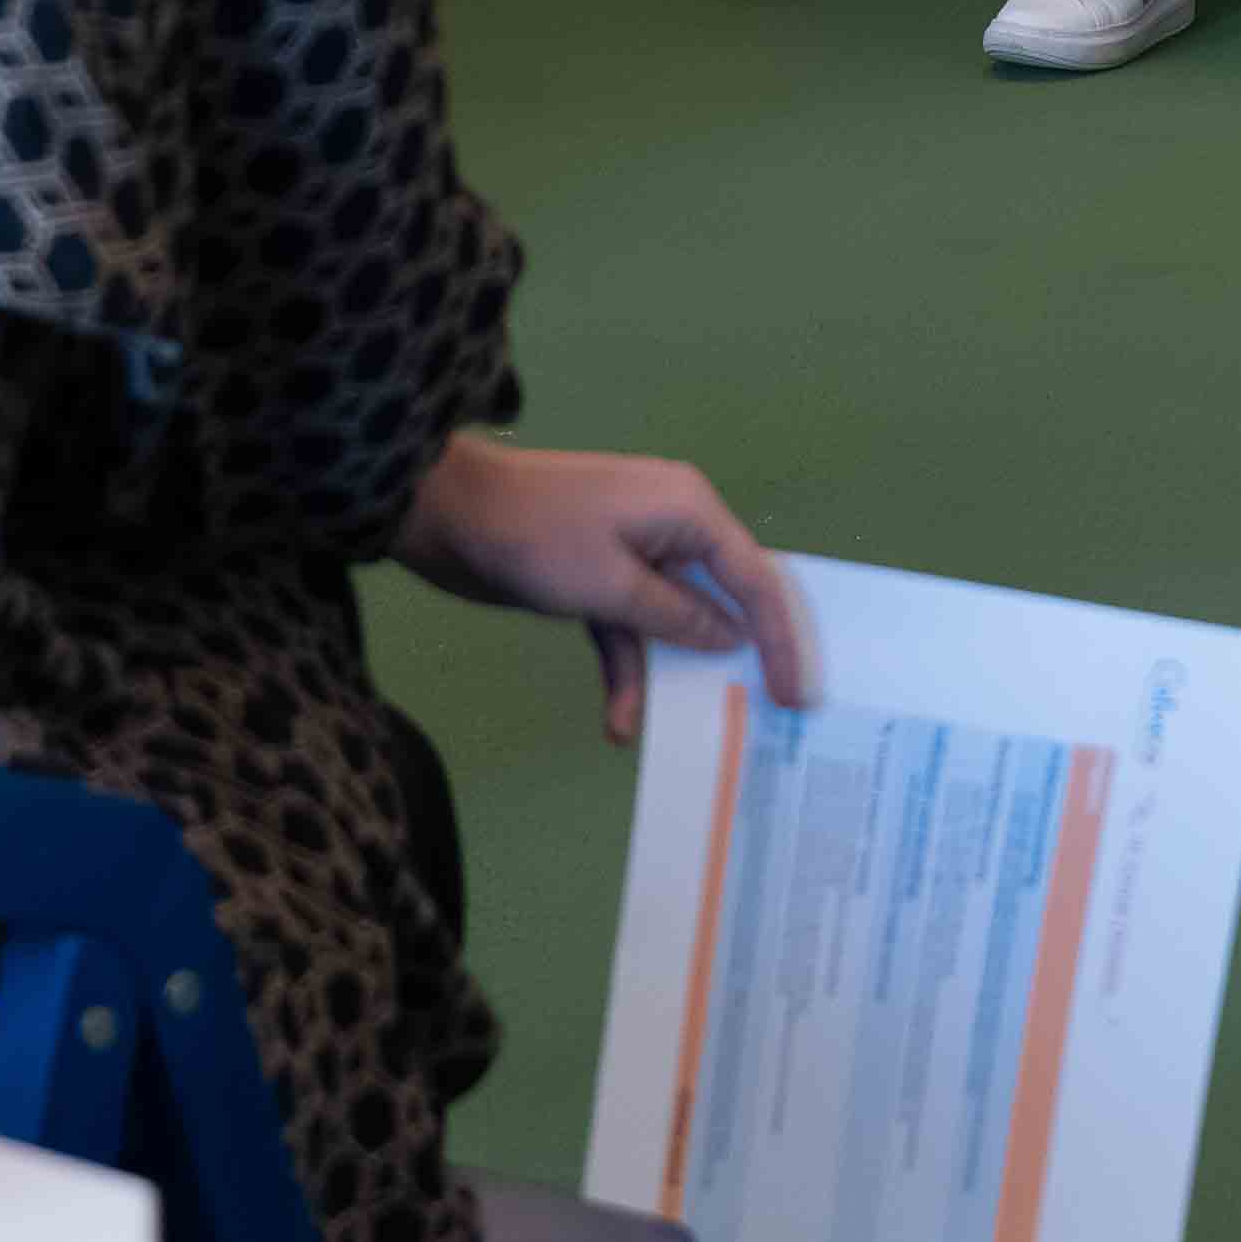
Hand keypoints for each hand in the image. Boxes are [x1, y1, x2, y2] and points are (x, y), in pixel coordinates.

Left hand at [397, 433, 819, 742]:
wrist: (445, 513)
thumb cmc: (536, 537)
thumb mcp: (613, 586)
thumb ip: (678, 617)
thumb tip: (731, 637)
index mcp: (688, 511)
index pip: (755, 580)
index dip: (780, 640)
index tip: (795, 696)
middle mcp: (671, 527)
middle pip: (723, 599)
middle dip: (734, 658)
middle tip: (761, 714)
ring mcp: (632, 552)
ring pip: (673, 622)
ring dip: (670, 675)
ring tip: (687, 731)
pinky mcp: (596, 576)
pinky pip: (628, 629)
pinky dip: (625, 671)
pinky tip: (619, 722)